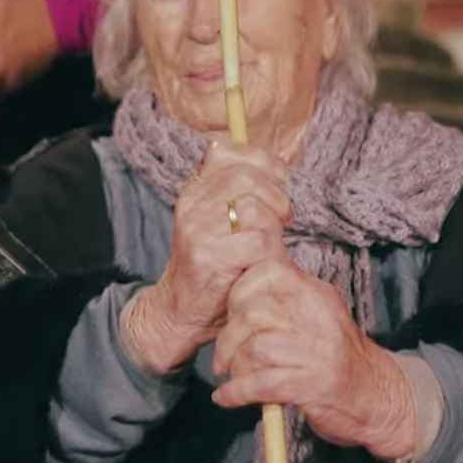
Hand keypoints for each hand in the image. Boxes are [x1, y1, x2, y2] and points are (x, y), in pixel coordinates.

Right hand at [122, 142, 290, 374]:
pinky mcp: (209, 257)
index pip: (231, 152)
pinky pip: (259, 242)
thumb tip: (278, 166)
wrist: (179, 310)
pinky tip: (262, 264)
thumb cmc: (212, 266)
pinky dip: (271, 254)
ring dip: (274, 229)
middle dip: (276, 197)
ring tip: (269, 246)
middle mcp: (192, 204)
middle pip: (247, 177)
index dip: (266, 165)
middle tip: (283, 219)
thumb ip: (238, 193)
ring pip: (255, 210)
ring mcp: (197, 229)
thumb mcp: (218, 221)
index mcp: (195, 189)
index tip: (280, 186)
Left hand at [212, 257, 417, 460]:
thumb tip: (235, 301)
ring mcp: (316, 351)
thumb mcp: (317, 316)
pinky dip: (236, 392)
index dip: (239, 292)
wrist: (379, 397)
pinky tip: (228, 397)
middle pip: (252, 313)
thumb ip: (284, 303)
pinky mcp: (311, 384)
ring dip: (235, 368)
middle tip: (225, 357)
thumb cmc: (338, 359)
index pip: (267, 271)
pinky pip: (260, 383)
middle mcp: (316, 316)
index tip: (232, 315)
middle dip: (228, 339)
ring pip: (254, 349)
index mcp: (315, 294)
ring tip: (235, 379)